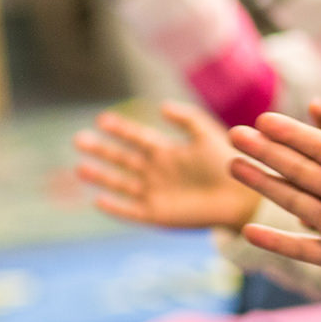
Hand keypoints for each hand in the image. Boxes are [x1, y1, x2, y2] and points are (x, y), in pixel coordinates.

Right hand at [72, 102, 258, 229]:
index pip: (137, 137)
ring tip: (80, 167)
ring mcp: (154, 193)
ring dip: (101, 176)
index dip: (120, 129)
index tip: (101, 119)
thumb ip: (187, 119)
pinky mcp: (157, 215)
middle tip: (78, 139)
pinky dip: (115, 207)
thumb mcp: (207, 135)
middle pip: (122, 159)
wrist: (242, 197)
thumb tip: (160, 106)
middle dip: (101, 150)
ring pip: (120, 184)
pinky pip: (130, 211)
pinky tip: (98, 200)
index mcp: (167, 152)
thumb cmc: (228, 165)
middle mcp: (156, 172)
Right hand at [227, 111, 320, 305]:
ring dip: (264, 184)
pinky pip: (304, 249)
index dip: (295, 133)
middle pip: (300, 169)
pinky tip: (248, 233)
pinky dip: (277, 242)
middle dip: (268, 151)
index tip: (264, 118)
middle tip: (235, 133)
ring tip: (234, 165)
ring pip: (294, 201)